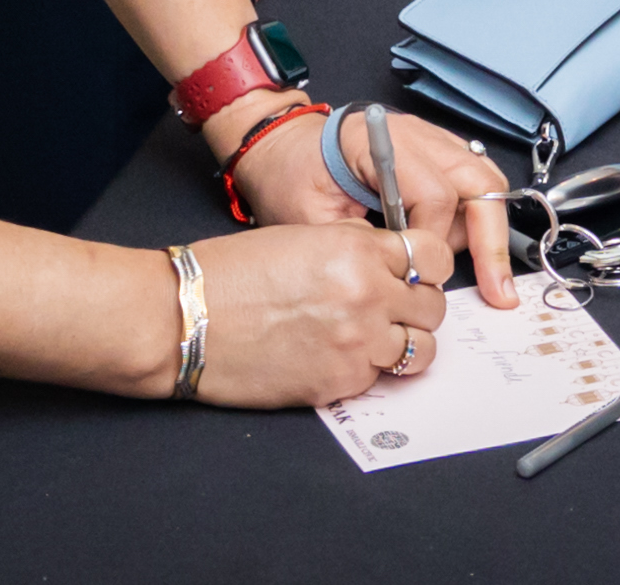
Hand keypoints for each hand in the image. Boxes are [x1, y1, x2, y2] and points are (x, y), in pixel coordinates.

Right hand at [180, 221, 455, 405]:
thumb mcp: (303, 236)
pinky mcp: (339, 384)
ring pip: (421, 350)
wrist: (185, 319)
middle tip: (392, 308)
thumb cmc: (230, 274)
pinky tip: (336, 356)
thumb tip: (390, 263)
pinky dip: (367, 370)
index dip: (427, 266)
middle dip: (416, 307)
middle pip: (433, 306)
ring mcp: (356, 344)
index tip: (416, 273)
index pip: (434, 257)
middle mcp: (366, 296)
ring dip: (403, 344)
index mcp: (357, 250)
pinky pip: (380, 378)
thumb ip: (355, 248)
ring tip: (372, 338)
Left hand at [218, 100, 516, 308]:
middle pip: (480, 180)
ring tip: (490, 277)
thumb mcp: (307, 216)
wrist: (281, 145)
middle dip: (491, 240)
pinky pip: (473, 181)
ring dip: (490, 229)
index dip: (435, 242)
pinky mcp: (435, 152)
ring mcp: (430, 140)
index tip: (420, 276)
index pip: (436, 194)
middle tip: (498, 290)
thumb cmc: (288, 177)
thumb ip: (356, 246)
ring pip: (486, 179)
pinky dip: (477, 217)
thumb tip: (400, 280)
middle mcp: (415, 135)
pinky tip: (468, 252)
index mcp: (380, 142)